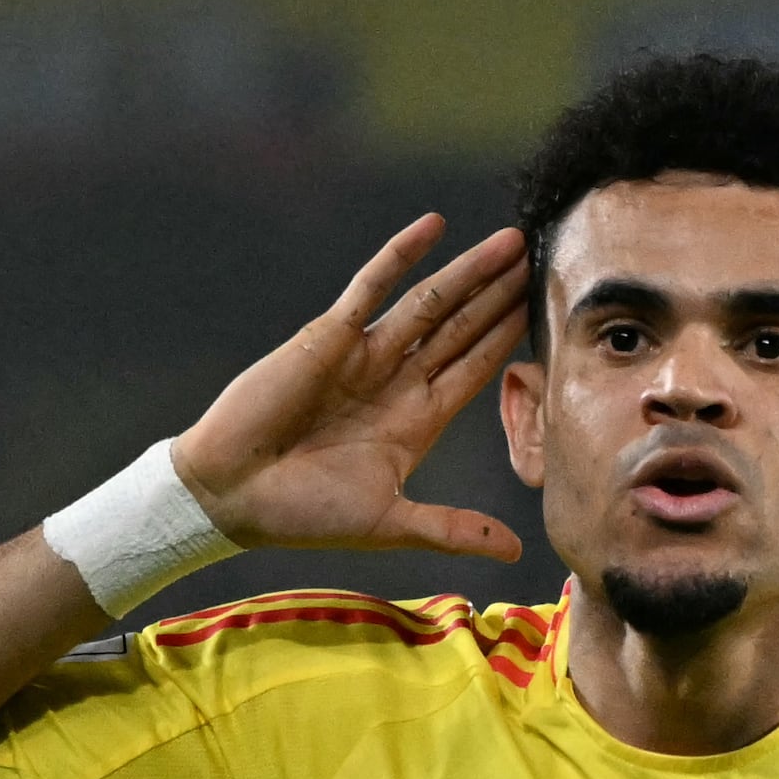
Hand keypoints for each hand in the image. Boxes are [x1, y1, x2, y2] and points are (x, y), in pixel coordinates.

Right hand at [169, 214, 533, 560]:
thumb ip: (451, 530)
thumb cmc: (301, 513)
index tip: (547, 314)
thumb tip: (514, 553)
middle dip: (499, 296)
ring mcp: (364, 355)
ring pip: (429, 303)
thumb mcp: (389, 523)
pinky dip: (401, 255)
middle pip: (461, 329)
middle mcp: (395, 382)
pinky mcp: (330, 336)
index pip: (474, 371)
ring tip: (510, 241)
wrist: (231, 493)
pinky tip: (434, 225)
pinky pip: (371, 286)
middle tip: (541, 259)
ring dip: (469, 272)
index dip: (508, 342)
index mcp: (414, 423)